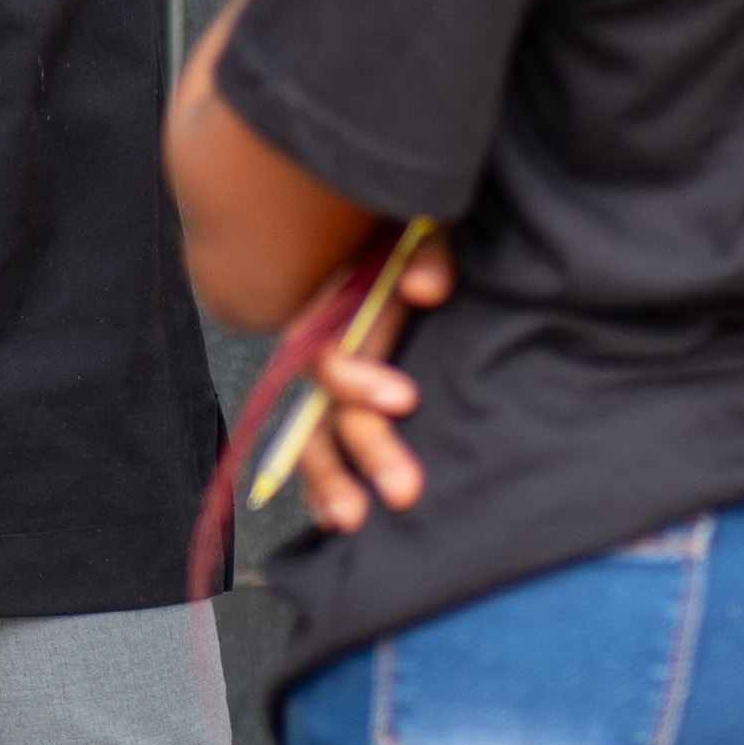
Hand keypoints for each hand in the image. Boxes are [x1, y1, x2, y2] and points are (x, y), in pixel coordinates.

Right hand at [292, 238, 456, 531]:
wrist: (419, 227)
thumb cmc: (420, 226)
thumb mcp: (423, 223)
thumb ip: (426, 251)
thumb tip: (424, 290)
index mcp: (338, 307)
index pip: (325, 355)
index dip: (356, 381)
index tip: (403, 400)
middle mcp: (330, 348)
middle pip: (325, 410)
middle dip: (362, 453)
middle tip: (405, 492)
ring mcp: (342, 378)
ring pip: (317, 438)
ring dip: (332, 482)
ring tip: (352, 522)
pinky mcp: (359, 399)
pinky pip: (330, 446)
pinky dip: (330, 482)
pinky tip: (339, 517)